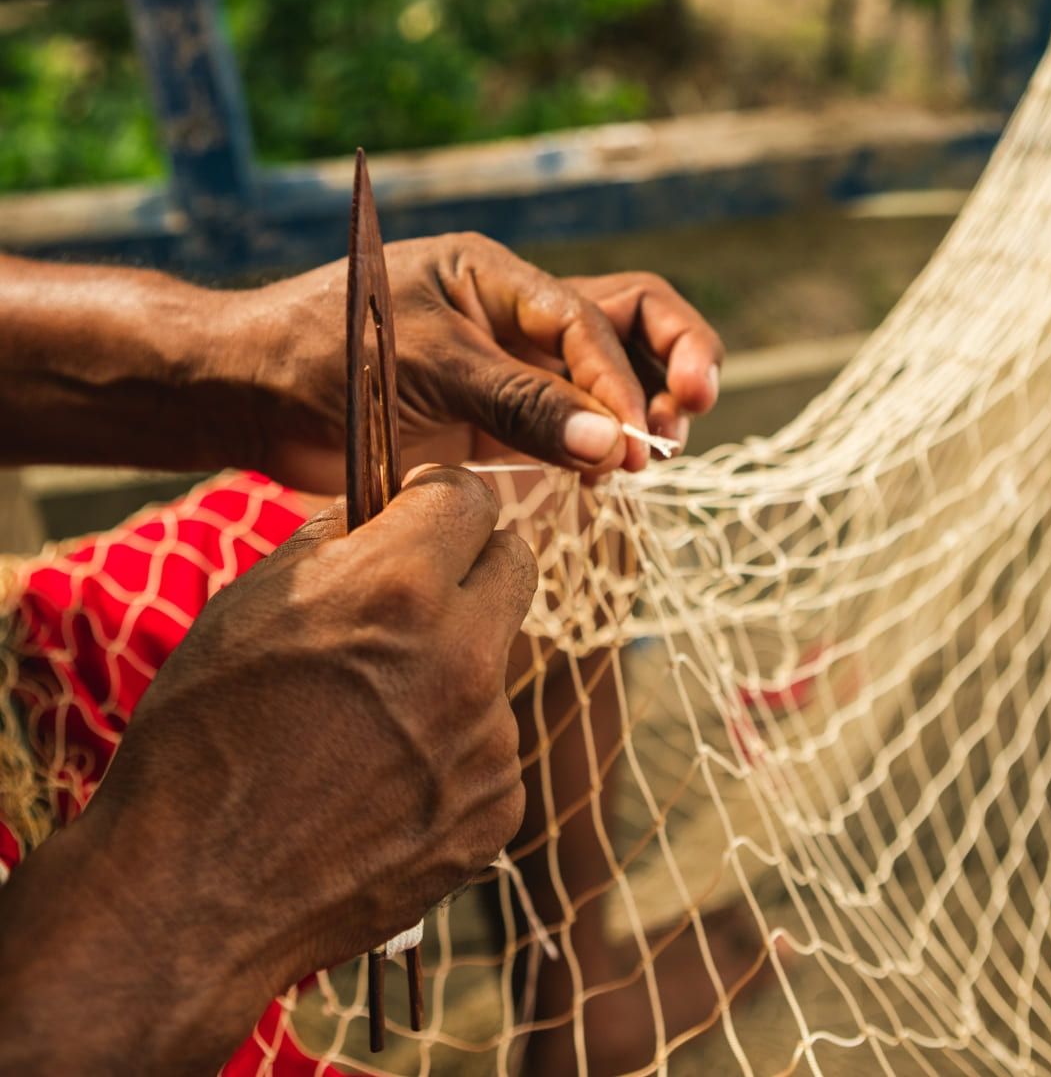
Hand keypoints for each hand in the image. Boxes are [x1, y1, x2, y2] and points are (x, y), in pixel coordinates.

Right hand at [0, 466, 534, 1073]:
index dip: (441, 499)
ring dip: (454, 667)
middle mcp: (464, 659)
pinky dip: (452, 747)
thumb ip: (333, 541)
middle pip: (514, 565)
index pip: (473, 497)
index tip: (422, 516)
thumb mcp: (248, 606)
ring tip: (373, 718)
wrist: (195, 895)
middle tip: (418, 596)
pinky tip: (386, 778)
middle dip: (470, 564)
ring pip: (497, 662)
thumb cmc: (202, 738)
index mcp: (399, 589)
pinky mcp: (498, 808)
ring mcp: (489, 741)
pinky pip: (491, 745)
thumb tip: (379, 513)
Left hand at [238, 234, 722, 490]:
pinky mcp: (492, 423)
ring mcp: (507, 372)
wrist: (254, 393)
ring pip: (603, 380)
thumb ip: (520, 403)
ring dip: (639, 412)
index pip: (591, 317)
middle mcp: (513, 318)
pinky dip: (593, 451)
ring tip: (647, 458)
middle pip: (627, 323)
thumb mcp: (427, 365)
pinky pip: (563, 431)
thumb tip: (613, 444)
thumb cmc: (323, 353)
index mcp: (497, 277)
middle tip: (688, 415)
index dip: (621, 378)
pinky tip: (602, 479)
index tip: (631, 439)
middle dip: (672, 362)